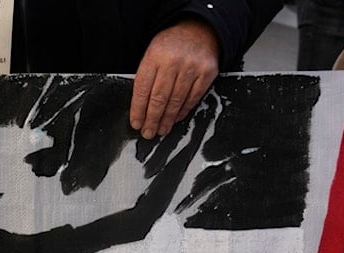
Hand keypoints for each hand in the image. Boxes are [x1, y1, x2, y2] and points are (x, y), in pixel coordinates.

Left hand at [130, 19, 218, 139]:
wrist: (199, 30)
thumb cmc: (172, 45)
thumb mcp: (153, 54)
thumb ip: (147, 76)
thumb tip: (140, 107)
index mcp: (154, 56)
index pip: (142, 89)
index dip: (138, 110)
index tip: (136, 123)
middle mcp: (173, 61)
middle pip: (159, 98)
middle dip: (152, 119)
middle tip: (148, 132)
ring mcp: (191, 67)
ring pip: (176, 101)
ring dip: (167, 119)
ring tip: (161, 129)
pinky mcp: (207, 73)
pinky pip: (192, 98)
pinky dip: (183, 111)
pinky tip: (176, 118)